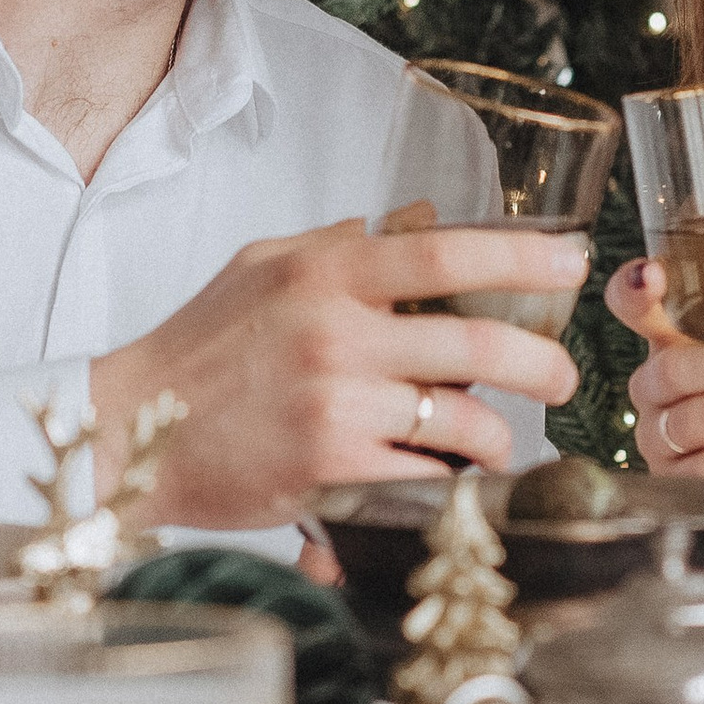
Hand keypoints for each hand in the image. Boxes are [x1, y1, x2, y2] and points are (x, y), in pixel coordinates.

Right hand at [91, 219, 582, 527]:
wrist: (131, 431)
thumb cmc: (197, 349)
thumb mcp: (262, 267)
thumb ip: (338, 243)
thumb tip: (417, 220)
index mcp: (325, 274)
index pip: (446, 251)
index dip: (522, 253)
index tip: (572, 261)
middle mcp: (336, 333)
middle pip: (475, 341)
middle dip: (540, 363)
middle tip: (563, 376)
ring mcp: (335, 405)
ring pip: (461, 421)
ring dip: (496, 437)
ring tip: (496, 441)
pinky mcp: (329, 471)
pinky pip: (423, 478)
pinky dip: (446, 483)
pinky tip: (444, 481)